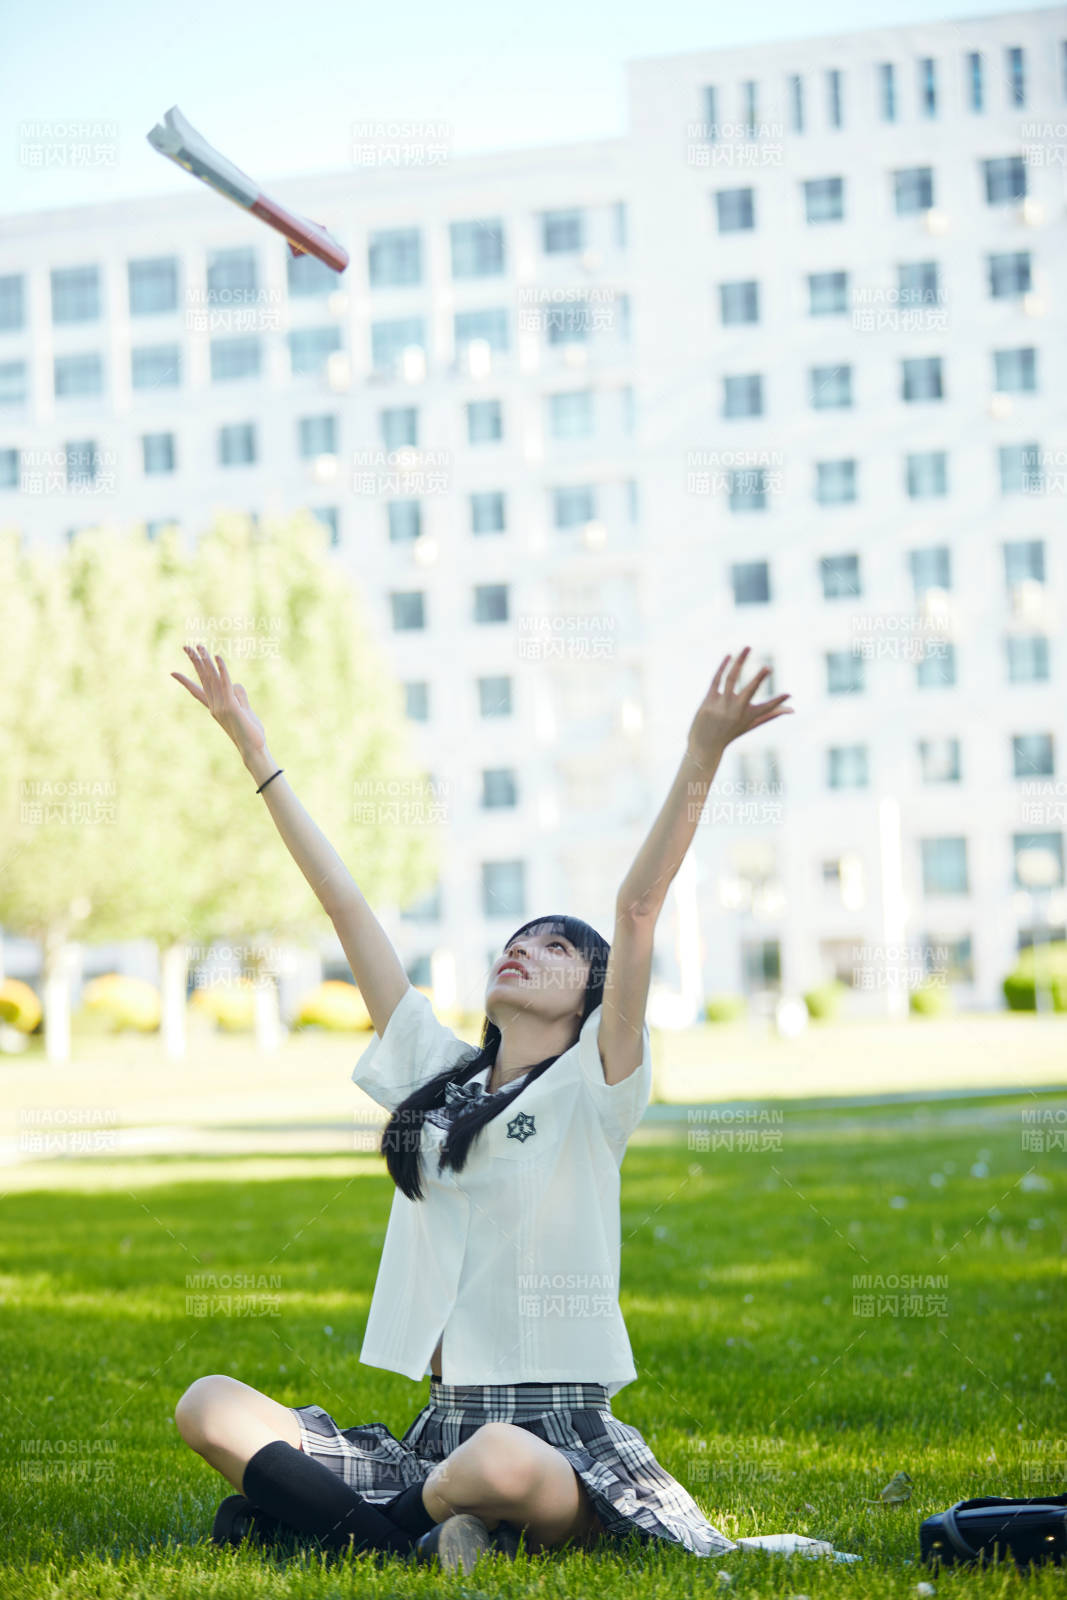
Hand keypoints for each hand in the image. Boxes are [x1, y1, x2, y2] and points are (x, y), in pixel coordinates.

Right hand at [171, 643, 267, 762]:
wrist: (253, 749)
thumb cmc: (250, 732)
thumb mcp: (244, 710)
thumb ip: (239, 696)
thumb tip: (236, 684)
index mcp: (215, 707)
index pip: (197, 691)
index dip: (185, 681)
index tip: (172, 672)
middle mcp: (214, 705)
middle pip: (203, 679)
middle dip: (194, 661)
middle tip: (186, 646)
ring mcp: (221, 705)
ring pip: (212, 678)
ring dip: (206, 660)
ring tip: (199, 646)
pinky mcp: (230, 706)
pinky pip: (225, 683)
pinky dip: (222, 669)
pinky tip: (217, 657)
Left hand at [686, 647, 793, 760]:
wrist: (704, 745)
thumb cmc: (731, 733)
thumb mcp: (751, 724)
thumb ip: (772, 714)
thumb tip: (792, 709)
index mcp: (748, 716)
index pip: (767, 709)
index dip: (778, 703)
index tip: (788, 695)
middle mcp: (735, 710)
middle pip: (750, 691)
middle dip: (759, 679)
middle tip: (768, 668)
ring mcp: (721, 705)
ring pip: (732, 678)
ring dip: (740, 661)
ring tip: (748, 647)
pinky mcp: (708, 700)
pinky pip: (717, 679)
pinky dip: (723, 666)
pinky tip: (729, 655)